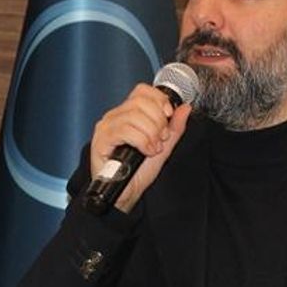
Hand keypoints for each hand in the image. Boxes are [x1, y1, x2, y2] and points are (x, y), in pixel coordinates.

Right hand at [89, 84, 192, 212]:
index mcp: (127, 113)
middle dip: (158, 121)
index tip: (168, 116)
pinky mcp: (101, 140)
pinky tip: (146, 152)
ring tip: (153, 148)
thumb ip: (174, 128)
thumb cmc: (138, 171)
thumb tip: (185, 107)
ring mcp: (106, 127)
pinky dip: (142, 141)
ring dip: (151, 133)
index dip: (159, 100)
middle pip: (140, 101)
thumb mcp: (163, 148)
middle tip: (161, 139)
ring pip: (134, 116)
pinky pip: (125, 130)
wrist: (125, 195)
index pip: (142, 91)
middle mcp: (114, 116)